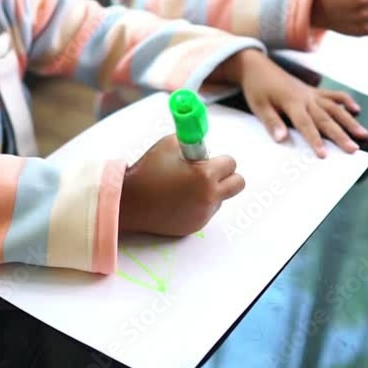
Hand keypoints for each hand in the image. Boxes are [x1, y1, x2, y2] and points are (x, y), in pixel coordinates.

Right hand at [119, 136, 243, 235]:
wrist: (130, 202)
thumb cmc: (147, 171)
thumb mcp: (168, 144)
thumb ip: (190, 141)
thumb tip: (202, 141)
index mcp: (205, 175)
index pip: (231, 163)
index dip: (219, 159)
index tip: (209, 159)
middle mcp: (208, 197)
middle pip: (237, 184)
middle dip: (227, 176)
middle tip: (210, 173)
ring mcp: (202, 214)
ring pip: (220, 198)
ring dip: (210, 191)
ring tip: (185, 187)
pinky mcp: (195, 226)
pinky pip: (205, 212)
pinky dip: (198, 205)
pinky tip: (178, 200)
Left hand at [222, 50, 367, 157]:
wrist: (258, 67)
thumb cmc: (257, 88)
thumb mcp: (258, 106)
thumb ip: (272, 122)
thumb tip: (282, 139)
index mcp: (292, 103)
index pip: (306, 125)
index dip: (315, 140)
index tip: (324, 154)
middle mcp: (306, 98)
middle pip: (326, 118)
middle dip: (341, 135)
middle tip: (353, 149)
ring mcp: (312, 93)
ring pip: (335, 108)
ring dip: (350, 121)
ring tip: (363, 134)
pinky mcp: (313, 90)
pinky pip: (333, 95)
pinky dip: (346, 100)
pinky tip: (357, 109)